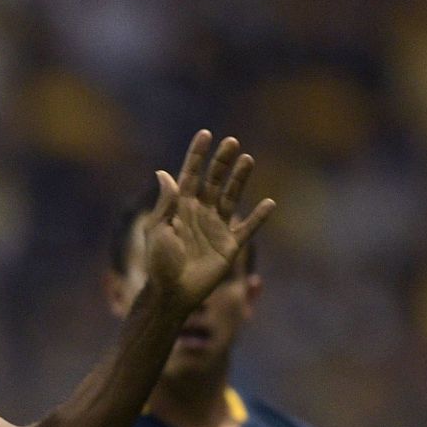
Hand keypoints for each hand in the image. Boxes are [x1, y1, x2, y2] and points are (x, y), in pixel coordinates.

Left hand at [142, 130, 275, 312]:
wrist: (171, 293)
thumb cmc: (159, 263)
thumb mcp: (157, 230)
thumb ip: (165, 203)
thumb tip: (164, 173)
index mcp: (179, 208)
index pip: (190, 175)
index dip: (197, 155)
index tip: (205, 134)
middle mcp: (199, 214)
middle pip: (213, 181)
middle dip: (222, 162)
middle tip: (232, 142)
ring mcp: (216, 228)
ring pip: (231, 197)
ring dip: (239, 179)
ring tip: (247, 159)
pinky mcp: (230, 246)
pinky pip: (248, 228)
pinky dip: (259, 217)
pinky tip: (269, 203)